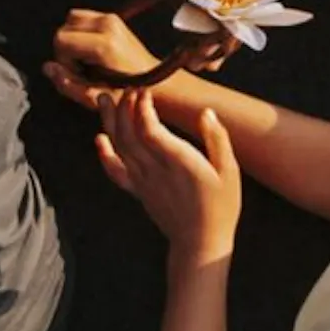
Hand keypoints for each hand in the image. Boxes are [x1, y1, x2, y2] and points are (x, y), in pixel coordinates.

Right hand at [47, 9, 161, 107]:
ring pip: (71, 19)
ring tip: (85, 59)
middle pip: (63, 28)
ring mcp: (111, 18)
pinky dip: (80, 32)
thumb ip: (67, 84)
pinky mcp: (113, 17)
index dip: (62, 60)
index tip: (76, 74)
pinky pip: (82, 18)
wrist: (156, 82)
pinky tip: (91, 51)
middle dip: (64, 50)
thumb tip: (48, 68)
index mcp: (103, 44)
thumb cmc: (127, 93)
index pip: (60, 39)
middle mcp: (107, 26)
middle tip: (81, 68)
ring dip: (71, 39)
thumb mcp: (95, 97)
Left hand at [94, 91, 241, 260]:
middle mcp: (155, 170)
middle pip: (130, 134)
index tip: (145, 89)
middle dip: (124, 107)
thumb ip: (217, 139)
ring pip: (119, 147)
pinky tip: (99, 139)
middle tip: (127, 87)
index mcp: (179, 162)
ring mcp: (143, 181)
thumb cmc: (220, 207)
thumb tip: (207, 112)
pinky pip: (115, 172)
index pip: (150, 129)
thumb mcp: (229, 172)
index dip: (142, 107)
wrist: (200, 243)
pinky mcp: (138, 191)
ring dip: (110, 121)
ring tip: (103, 99)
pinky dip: (104, 155)